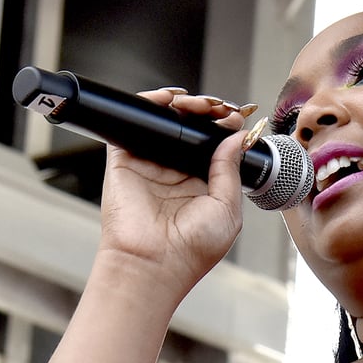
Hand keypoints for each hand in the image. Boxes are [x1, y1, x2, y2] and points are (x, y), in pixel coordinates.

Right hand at [94, 88, 252, 295]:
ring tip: (198, 104)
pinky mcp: (125, 159)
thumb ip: (230, 170)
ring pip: (166, 121)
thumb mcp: (227, 209)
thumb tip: (237, 138)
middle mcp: (176, 173)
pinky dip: (150, 104)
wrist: (154, 263)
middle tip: (220, 108)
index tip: (237, 118)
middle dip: (207, 112)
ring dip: (183, 104)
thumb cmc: (192, 248)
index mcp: (203, 186)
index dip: (226, 128)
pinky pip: (136, 123)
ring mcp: (151, 164)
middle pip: (192, 128)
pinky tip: (168, 99)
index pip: (215, 147)